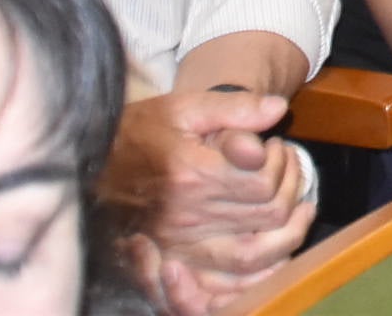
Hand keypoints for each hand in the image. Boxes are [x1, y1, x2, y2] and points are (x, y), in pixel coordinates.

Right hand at [103, 88, 311, 294]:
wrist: (94, 165)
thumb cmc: (142, 131)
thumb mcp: (185, 107)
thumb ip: (234, 107)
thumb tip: (277, 110)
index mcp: (192, 174)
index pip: (264, 180)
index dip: (282, 161)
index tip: (274, 146)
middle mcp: (187, 216)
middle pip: (267, 215)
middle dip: (291, 187)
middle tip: (285, 169)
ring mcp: (180, 245)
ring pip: (255, 253)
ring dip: (288, 231)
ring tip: (298, 207)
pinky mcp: (174, 261)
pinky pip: (225, 284)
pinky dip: (257, 273)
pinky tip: (277, 249)